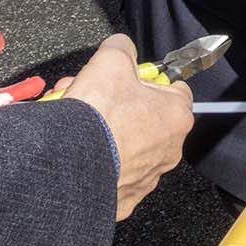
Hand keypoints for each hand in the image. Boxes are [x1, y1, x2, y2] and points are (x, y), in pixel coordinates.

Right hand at [63, 34, 193, 219]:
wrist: (69, 165)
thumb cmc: (98, 116)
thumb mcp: (111, 60)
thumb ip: (122, 48)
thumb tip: (121, 47)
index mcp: (176, 116)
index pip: (175, 90)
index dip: (148, 81)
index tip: (130, 80)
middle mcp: (168, 150)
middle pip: (146, 118)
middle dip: (118, 105)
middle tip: (92, 98)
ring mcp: (146, 177)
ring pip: (127, 147)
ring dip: (105, 133)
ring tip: (76, 124)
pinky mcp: (122, 199)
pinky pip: (112, 175)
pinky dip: (96, 162)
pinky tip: (78, 150)